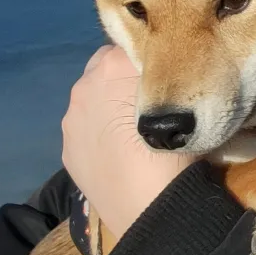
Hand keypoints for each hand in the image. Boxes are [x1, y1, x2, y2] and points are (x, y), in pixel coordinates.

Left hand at [61, 45, 193, 241]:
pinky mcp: (67, 151)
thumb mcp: (188, 100)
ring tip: (137, 131)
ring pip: (94, 100)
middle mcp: (84, 86)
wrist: (156, 210)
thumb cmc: (181, 147)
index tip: (170, 71)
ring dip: (111, 106)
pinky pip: (86, 131)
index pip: (135, 45)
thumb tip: (172, 72)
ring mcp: (71, 121)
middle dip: (125, 79)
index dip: (154, 56)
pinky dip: (100, 135)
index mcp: (112, 65)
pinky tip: (121, 154)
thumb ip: (172, 77)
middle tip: (154, 100)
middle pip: (107, 69)